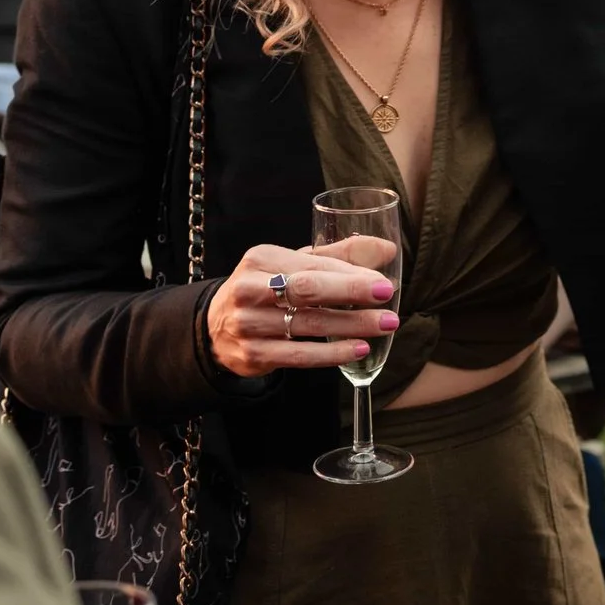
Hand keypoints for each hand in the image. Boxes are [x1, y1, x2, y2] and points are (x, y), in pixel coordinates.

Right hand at [206, 242, 397, 378]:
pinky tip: (359, 349)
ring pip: (308, 325)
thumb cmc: (266, 290)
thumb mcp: (292, 265)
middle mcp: (249, 289)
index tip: (382, 282)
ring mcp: (248, 324)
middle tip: (388, 297)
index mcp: (262, 259)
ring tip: (385, 325)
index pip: (312, 265)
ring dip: (351, 326)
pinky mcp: (252, 355)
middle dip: (351, 293)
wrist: (216, 328)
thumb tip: (388, 249)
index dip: (350, 274)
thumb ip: (338, 256)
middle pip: (307, 290)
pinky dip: (332, 354)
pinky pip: (299, 355)